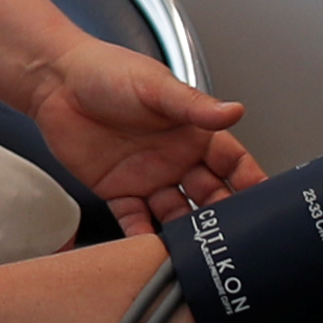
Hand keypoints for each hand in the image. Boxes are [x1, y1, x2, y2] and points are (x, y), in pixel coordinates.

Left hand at [23, 45, 257, 233]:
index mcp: (193, 132)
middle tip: (233, 237)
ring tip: (198, 251)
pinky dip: (143, 238)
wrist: (56, 81)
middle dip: (223, 217)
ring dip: (187, 233)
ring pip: (177, 214)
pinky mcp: (118, 191)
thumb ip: (195, 106)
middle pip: (210, 196)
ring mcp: (148, 178)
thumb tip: (234, 110)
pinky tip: (151, 250)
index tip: (267, 204)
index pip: (233, 163)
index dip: (250, 182)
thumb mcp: (156, 86)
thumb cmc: (107, 71)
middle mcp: (176, 159)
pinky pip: (136, 221)